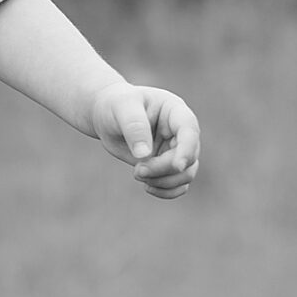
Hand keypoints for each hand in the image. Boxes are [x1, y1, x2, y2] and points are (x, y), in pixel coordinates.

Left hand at [90, 81, 200, 196]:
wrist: (107, 116)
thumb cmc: (115, 105)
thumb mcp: (122, 108)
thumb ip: (135, 128)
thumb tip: (144, 155)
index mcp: (175, 111)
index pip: (190, 130)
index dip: (187, 149)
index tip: (176, 166)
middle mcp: (180, 132)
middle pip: (189, 157)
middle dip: (164, 169)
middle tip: (137, 170)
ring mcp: (175, 150)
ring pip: (186, 174)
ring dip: (164, 182)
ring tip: (137, 174)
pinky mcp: (167, 165)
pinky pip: (178, 185)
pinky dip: (166, 191)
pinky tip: (147, 187)